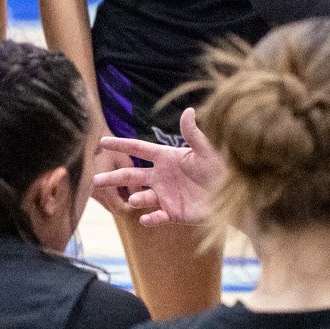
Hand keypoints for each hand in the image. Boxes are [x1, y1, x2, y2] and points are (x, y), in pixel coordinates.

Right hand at [94, 106, 220, 225]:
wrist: (235, 195)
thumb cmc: (223, 168)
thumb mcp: (206, 151)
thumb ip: (193, 134)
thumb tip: (189, 110)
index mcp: (166, 157)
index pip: (138, 148)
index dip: (120, 144)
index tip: (101, 141)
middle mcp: (161, 176)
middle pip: (131, 175)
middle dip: (113, 177)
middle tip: (94, 180)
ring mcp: (165, 195)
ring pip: (141, 196)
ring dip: (135, 197)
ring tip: (133, 198)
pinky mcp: (173, 212)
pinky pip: (157, 216)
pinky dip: (150, 218)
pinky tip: (145, 218)